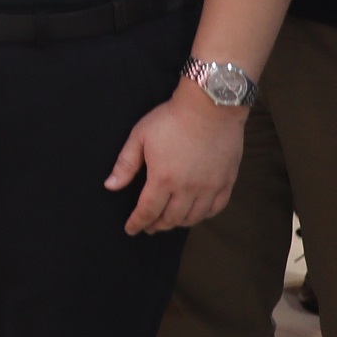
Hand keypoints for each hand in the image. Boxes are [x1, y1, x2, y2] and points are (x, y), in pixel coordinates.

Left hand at [106, 85, 246, 233]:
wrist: (211, 106)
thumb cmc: (171, 119)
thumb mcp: (140, 137)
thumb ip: (125, 164)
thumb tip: (110, 186)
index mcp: (163, 179)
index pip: (147, 211)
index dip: (137, 223)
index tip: (131, 230)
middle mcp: (188, 188)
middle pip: (170, 218)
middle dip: (156, 225)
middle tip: (148, 227)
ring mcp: (210, 187)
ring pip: (193, 217)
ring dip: (178, 223)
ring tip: (168, 221)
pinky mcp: (226, 181)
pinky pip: (216, 208)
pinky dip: (203, 216)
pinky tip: (195, 214)